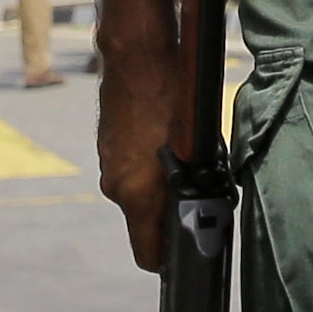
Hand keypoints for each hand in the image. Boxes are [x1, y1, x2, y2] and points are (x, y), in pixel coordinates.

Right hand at [95, 0, 186, 272]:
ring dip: (157, 184)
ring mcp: (107, 163)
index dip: (167, 258)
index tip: (187, 248)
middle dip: (168, 213)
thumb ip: (195, 186)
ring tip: (183, 156)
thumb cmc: (174, 95)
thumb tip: (206, 210)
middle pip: (142, 222)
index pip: (145, 254)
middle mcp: (116, 185)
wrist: (136, 53)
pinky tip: (164, 137)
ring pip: (136, 192)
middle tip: (198, 192)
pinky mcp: (106, 144)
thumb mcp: (197, 146)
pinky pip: (129, 168)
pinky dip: (146, 163)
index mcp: (136, 193)